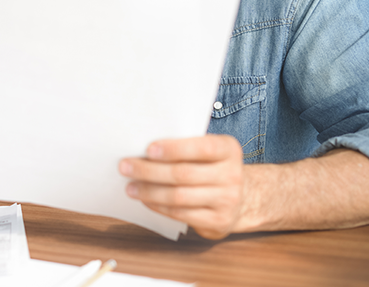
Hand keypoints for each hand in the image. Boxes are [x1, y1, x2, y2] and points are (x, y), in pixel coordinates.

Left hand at [119, 134, 245, 238]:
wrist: (243, 197)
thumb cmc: (213, 167)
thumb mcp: (208, 151)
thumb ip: (185, 146)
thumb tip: (143, 150)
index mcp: (228, 149)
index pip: (201, 148)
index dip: (173, 149)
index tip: (148, 149)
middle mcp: (232, 174)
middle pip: (183, 174)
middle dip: (149, 171)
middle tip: (125, 166)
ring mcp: (228, 200)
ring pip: (179, 196)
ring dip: (149, 191)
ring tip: (130, 187)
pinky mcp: (218, 221)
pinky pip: (181, 214)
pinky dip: (159, 206)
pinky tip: (145, 200)